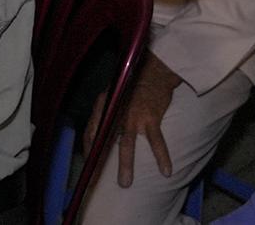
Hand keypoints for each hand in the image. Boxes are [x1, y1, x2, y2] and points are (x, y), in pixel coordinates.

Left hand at [98, 53, 182, 187]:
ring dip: (125, 165)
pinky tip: (166, 171)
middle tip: (96, 182)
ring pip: (126, 144)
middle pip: (103, 142)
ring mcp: (133, 115)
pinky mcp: (151, 117)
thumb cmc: (132, 85)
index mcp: (103, 105)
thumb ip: (105, 112)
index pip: (91, 131)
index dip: (88, 150)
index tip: (89, 166)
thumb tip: (97, 135)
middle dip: (99, 163)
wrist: (154, 70)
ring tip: (125, 183)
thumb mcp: (112, 93)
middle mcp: (115, 111)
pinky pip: (156, 140)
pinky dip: (161, 156)